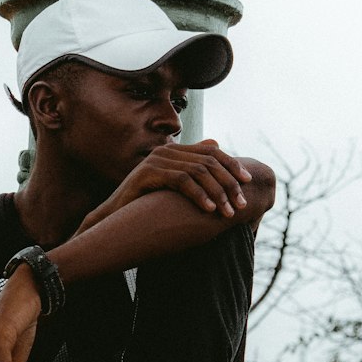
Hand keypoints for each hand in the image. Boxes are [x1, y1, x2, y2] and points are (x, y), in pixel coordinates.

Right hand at [77, 140, 252, 231]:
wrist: (114, 218)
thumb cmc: (146, 205)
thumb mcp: (173, 187)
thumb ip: (192, 168)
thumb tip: (216, 143)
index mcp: (174, 151)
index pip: (211, 151)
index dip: (232, 164)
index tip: (247, 182)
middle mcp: (165, 151)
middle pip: (208, 161)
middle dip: (228, 183)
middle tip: (240, 204)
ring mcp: (155, 160)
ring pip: (198, 171)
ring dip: (217, 192)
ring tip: (227, 212)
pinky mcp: (147, 173)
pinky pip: (181, 181)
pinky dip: (198, 195)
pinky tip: (208, 210)